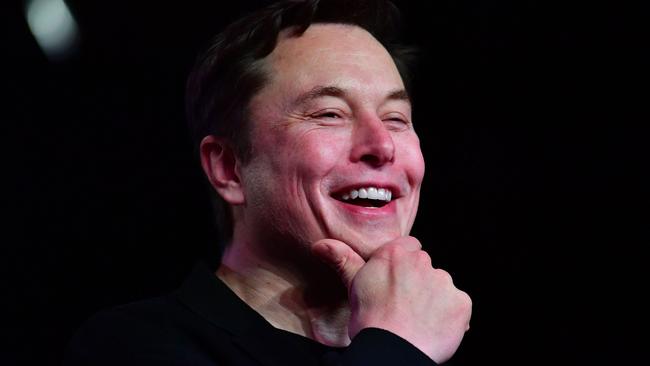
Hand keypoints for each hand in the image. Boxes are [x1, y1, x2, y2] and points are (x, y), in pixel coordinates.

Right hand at [311, 237, 471, 363]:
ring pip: (441, 286)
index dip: (403, 267)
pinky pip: (458, 306)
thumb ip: (343, 259)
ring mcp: (444, 282)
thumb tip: (321, 244)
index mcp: (396, 253)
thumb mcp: (353, 285)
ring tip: (417, 320)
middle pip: (425, 267)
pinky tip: (433, 328)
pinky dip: (450, 316)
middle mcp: (422, 261)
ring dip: (434, 299)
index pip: (409, 247)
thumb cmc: (370, 320)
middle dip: (418, 282)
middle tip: (403, 306)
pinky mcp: (461, 302)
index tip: (395, 284)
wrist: (391, 351)